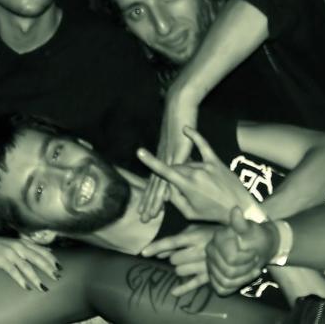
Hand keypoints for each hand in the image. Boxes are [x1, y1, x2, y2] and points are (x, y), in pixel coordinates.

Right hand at [0, 234, 59, 291]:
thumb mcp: (12, 243)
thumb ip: (27, 247)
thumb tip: (45, 251)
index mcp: (21, 242)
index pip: (41, 250)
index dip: (51, 258)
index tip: (60, 266)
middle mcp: (18, 246)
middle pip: (38, 258)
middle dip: (49, 268)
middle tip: (57, 276)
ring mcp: (10, 253)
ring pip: (27, 267)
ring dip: (36, 278)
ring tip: (43, 287)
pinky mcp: (1, 260)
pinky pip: (14, 271)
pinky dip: (21, 280)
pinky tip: (27, 287)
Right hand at [137, 127, 253, 222]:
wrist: (240, 208)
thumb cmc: (214, 214)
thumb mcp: (190, 213)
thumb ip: (176, 199)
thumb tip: (166, 189)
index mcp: (188, 186)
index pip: (165, 172)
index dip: (151, 161)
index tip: (140, 151)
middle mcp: (196, 172)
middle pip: (175, 169)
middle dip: (174, 179)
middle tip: (184, 193)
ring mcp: (207, 165)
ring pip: (187, 163)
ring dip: (184, 171)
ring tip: (199, 189)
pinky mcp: (216, 161)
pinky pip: (204, 145)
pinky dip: (195, 136)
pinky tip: (186, 129)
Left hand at [139, 94, 197, 220]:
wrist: (179, 104)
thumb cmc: (180, 120)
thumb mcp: (179, 142)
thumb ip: (179, 156)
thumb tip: (179, 166)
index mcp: (163, 157)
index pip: (155, 181)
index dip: (150, 196)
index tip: (145, 210)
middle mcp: (163, 158)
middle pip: (155, 185)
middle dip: (150, 203)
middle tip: (144, 219)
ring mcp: (169, 156)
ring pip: (160, 183)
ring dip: (155, 200)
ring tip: (150, 214)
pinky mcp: (178, 151)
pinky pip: (171, 172)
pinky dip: (167, 185)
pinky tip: (165, 197)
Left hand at [141, 224, 217, 296]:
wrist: (238, 242)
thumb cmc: (212, 233)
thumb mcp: (195, 230)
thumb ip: (177, 240)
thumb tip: (159, 253)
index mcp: (196, 236)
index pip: (172, 242)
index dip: (157, 246)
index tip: (144, 252)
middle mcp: (200, 251)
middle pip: (174, 259)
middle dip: (174, 257)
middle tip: (182, 254)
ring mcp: (205, 265)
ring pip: (180, 272)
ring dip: (180, 268)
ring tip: (188, 263)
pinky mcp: (210, 276)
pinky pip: (192, 284)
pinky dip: (182, 289)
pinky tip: (174, 292)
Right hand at [205, 207, 274, 295]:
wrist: (260, 247)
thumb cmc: (256, 237)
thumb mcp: (252, 230)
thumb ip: (241, 223)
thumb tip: (236, 209)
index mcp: (217, 239)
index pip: (231, 259)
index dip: (247, 258)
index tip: (254, 251)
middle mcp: (210, 251)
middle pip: (229, 272)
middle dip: (246, 268)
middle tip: (254, 259)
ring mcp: (210, 265)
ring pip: (225, 282)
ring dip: (243, 277)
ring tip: (250, 267)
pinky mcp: (213, 277)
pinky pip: (222, 289)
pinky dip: (236, 285)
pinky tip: (244, 276)